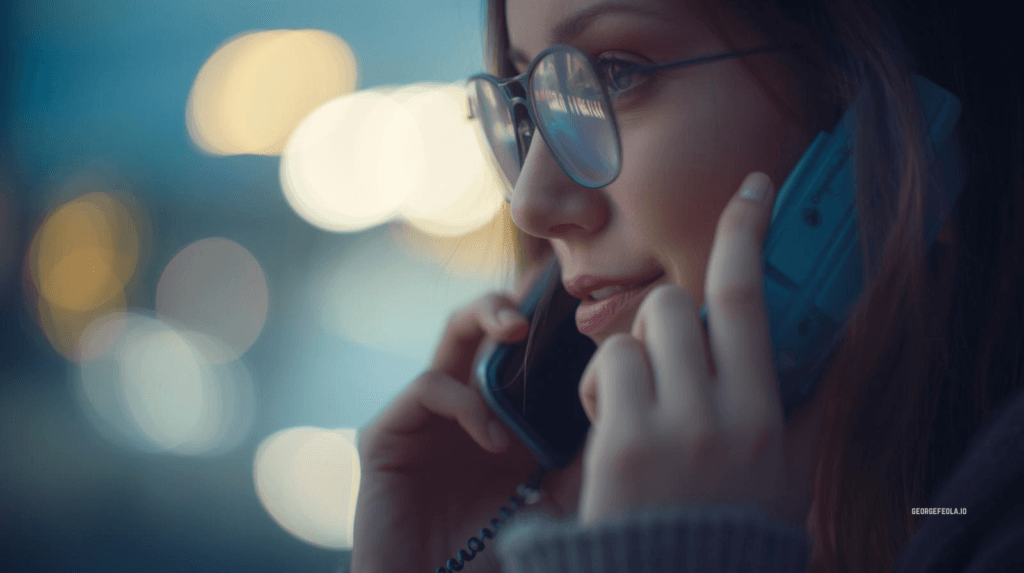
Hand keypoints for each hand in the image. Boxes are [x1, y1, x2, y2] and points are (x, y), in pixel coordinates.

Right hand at [352, 266, 584, 572]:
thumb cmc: (499, 560)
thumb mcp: (562, 499)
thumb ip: (586, 453)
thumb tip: (627, 398)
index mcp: (501, 416)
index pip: (520, 350)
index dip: (545, 322)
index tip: (581, 302)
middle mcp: (462, 408)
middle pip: (481, 325)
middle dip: (508, 303)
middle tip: (537, 302)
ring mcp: (423, 420)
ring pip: (451, 338)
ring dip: (485, 323)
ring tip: (516, 333)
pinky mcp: (386, 435)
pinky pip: (428, 388)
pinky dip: (467, 404)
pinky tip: (495, 439)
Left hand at [576, 172, 801, 529]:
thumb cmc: (727, 527)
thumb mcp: (787, 474)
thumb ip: (804, 412)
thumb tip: (821, 351)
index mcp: (764, 416)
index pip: (750, 300)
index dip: (747, 234)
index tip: (751, 190)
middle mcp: (721, 415)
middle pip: (678, 304)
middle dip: (663, 317)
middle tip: (665, 359)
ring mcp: (669, 428)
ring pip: (638, 330)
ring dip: (632, 355)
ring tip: (636, 402)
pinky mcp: (621, 443)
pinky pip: (606, 366)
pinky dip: (602, 386)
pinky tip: (609, 424)